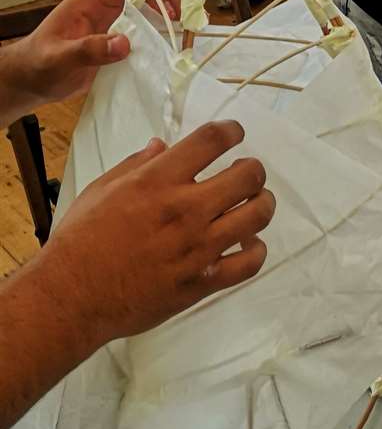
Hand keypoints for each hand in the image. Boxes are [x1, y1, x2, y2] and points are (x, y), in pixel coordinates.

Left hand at [0, 0, 178, 124]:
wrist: (28, 83)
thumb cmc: (37, 66)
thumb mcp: (60, 58)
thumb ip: (90, 49)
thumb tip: (125, 43)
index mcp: (88, 2)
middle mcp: (102, 9)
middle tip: (190, 14)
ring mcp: (109, 26)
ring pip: (144, 12)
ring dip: (166, 16)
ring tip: (188, 27)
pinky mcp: (113, 43)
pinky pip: (141, 33)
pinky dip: (158, 36)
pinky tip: (171, 46)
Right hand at [42, 119, 274, 345]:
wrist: (71, 297)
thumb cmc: (80, 240)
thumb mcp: (101, 189)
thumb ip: (136, 164)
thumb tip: (162, 145)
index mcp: (157, 181)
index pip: (212, 140)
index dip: (232, 130)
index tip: (235, 133)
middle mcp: (184, 210)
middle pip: (248, 176)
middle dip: (254, 170)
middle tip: (246, 174)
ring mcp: (198, 247)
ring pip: (258, 216)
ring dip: (262, 205)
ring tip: (254, 204)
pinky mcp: (203, 281)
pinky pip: (250, 263)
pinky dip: (256, 250)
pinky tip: (248, 244)